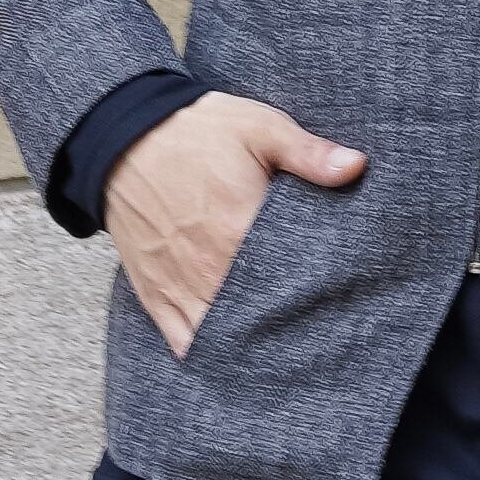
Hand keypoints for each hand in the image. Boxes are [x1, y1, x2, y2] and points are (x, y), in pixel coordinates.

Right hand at [103, 90, 365, 357]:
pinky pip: (182, 340)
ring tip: (276, 342)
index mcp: (240, 230)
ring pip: (221, 337)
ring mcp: (180, 286)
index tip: (335, 292)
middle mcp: (210, 269)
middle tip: (312, 322)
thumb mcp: (259, 128)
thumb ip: (309, 153)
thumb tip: (356, 167)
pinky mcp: (155, 293)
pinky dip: (206, 351)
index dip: (316, 293)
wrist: (122, 137)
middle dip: (285, 322)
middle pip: (258, 316)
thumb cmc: (196, 131)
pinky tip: (230, 352)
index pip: (292, 281)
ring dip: (247, 341)